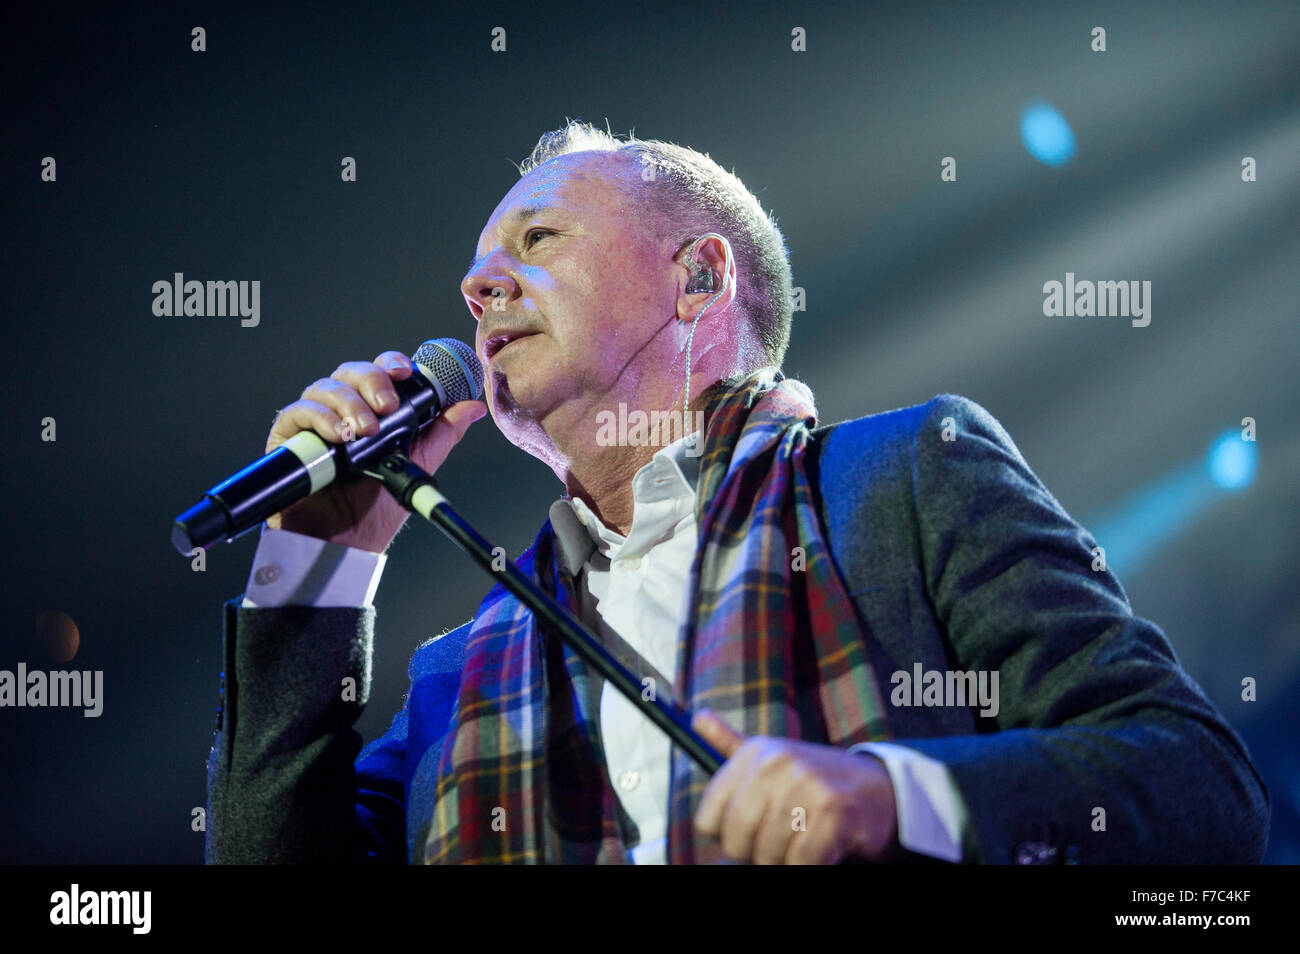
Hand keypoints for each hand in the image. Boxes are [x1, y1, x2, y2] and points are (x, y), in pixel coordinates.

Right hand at [264, 350, 486, 551]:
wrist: (345, 545)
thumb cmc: (375, 509)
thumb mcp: (417, 465)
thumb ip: (442, 433)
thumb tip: (473, 407)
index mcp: (373, 412)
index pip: (379, 373)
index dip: (390, 365)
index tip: (406, 373)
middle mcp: (343, 412)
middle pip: (352, 372)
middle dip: (372, 380)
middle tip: (387, 405)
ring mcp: (315, 424)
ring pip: (325, 387)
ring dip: (349, 403)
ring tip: (366, 429)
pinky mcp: (288, 439)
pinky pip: (297, 412)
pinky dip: (320, 417)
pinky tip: (338, 435)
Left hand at [692, 709, 900, 863]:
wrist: (881, 791)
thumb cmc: (818, 783)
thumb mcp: (773, 758)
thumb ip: (731, 744)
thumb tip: (698, 719)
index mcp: (755, 752)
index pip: (708, 819)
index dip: (728, 837)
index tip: (753, 830)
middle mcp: (777, 762)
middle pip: (736, 840)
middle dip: (757, 853)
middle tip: (783, 840)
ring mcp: (807, 783)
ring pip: (768, 855)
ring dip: (787, 860)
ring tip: (806, 839)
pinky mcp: (834, 811)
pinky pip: (801, 862)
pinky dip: (810, 865)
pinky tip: (824, 849)